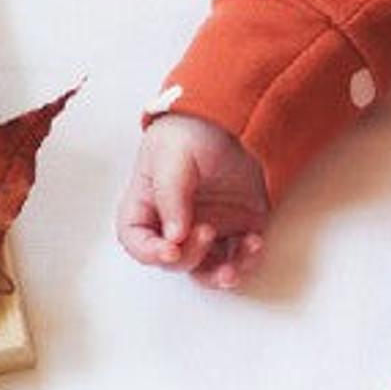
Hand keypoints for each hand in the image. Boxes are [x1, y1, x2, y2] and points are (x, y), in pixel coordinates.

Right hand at [117, 111, 272, 289]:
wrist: (237, 114)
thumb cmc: (193, 130)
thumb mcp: (174, 155)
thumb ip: (171, 194)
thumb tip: (174, 236)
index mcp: (148, 203)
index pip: (136, 239)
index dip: (149, 252)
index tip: (170, 250)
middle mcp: (175, 222)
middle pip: (174, 260)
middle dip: (190, 256)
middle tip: (207, 232)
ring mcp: (207, 226)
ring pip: (206, 269)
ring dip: (219, 275)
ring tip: (233, 269)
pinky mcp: (238, 227)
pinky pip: (239, 256)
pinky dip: (247, 259)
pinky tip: (255, 244)